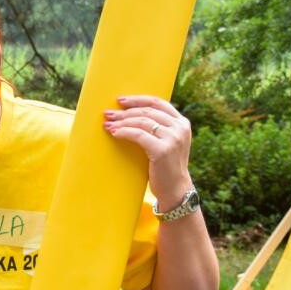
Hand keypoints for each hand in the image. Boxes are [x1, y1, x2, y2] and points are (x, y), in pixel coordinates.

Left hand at [103, 94, 193, 208]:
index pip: (158, 102)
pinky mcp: (162, 150)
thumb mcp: (168, 142)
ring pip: (141, 122)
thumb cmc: (166, 166)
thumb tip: (131, 114)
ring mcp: (173, 138)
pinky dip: (124, 132)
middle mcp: (180, 128)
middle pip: (147, 111)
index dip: (138, 99)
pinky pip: (138, 135)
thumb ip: (159, 128)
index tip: (120, 100)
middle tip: (108, 114)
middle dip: (125, 112)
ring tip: (108, 124)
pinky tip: (114, 133)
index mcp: (182, 123)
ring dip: (122, 122)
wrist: (175, 190)